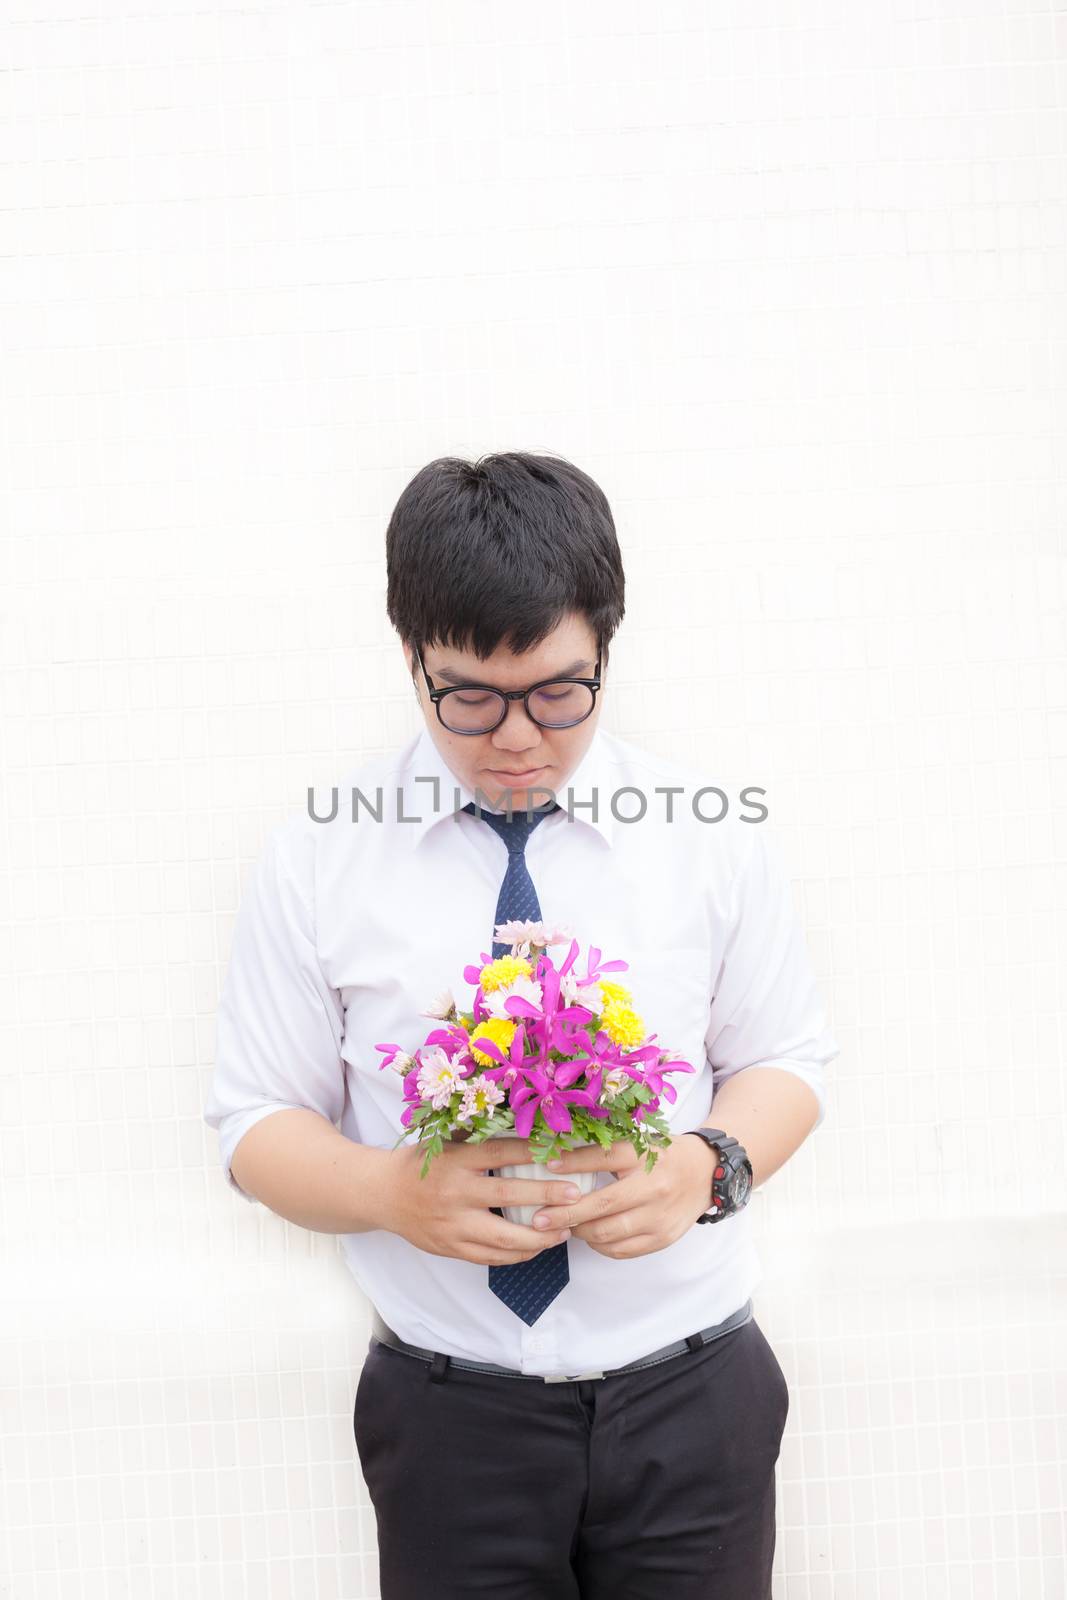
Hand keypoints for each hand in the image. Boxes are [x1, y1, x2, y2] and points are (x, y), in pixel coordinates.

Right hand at [383, 1136, 581, 1266]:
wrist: (382, 1194)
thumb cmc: (421, 1162)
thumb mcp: (445, 1140)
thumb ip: (479, 1135)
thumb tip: (526, 1124)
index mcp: (455, 1159)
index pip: (500, 1153)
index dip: (533, 1153)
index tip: (563, 1153)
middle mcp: (454, 1192)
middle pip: (507, 1196)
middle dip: (546, 1197)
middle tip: (575, 1197)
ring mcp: (451, 1225)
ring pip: (502, 1238)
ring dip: (538, 1237)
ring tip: (564, 1230)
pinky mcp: (449, 1248)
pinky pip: (490, 1257)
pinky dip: (517, 1255)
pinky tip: (537, 1247)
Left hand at [526, 1135, 715, 1259]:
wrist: (706, 1173)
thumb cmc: (663, 1156)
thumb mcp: (636, 1144)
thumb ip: (601, 1152)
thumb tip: (556, 1159)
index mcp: (645, 1157)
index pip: (604, 1159)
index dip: (574, 1163)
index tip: (547, 1167)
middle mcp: (653, 1187)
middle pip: (602, 1205)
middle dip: (566, 1214)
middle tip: (539, 1218)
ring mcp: (659, 1217)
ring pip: (608, 1233)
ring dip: (580, 1232)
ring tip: (564, 1226)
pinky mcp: (663, 1238)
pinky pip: (622, 1250)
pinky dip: (600, 1245)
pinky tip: (590, 1235)